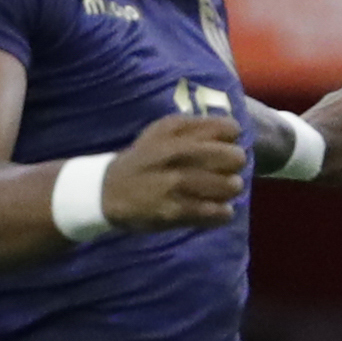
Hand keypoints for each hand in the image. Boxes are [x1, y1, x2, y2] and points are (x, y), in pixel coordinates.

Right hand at [101, 111, 251, 231]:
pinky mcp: (174, 211)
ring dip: (230, 189)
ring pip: (229, 186)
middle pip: (233, 157)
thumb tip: (233, 132)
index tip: (225, 146)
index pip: (228, 129)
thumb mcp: (161, 132)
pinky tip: (218, 211)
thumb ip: (194, 128)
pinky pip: (216, 212)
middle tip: (228, 172)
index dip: (232, 140)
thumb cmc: (143, 159)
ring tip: (222, 191)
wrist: (106, 191)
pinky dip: (223, 213)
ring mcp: (176, 184)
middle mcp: (177, 154)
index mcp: (175, 131)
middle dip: (235, 165)